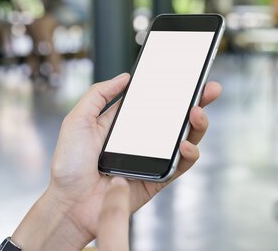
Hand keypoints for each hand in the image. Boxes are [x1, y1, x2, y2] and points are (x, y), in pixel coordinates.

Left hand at [12, 73, 221, 250]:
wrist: (69, 203)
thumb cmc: (69, 165)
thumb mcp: (77, 119)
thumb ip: (98, 94)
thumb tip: (124, 76)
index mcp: (124, 123)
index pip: (154, 101)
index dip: (172, 88)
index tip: (188, 74)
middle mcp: (141, 138)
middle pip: (176, 117)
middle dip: (197, 101)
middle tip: (209, 88)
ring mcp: (151, 158)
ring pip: (184, 139)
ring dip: (197, 125)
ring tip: (197, 113)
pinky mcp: (157, 179)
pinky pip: (180, 166)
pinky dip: (189, 154)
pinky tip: (185, 144)